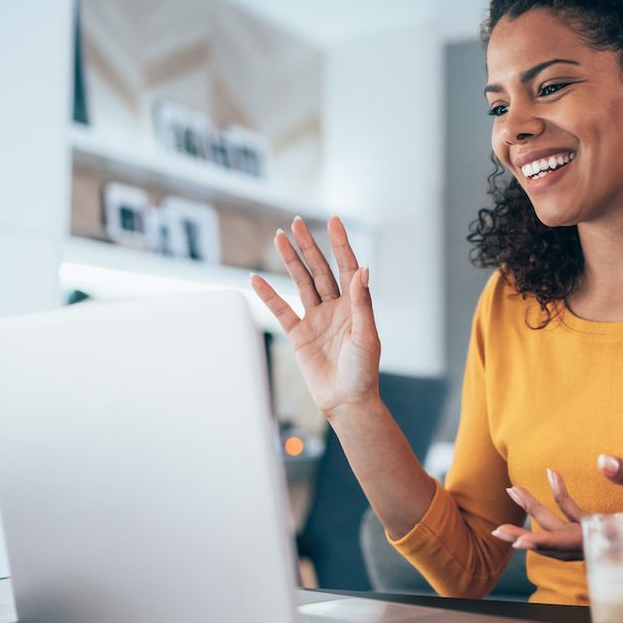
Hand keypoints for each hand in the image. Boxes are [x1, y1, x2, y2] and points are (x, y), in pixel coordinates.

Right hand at [250, 216, 379, 417]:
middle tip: (296, 223)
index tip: (333, 221)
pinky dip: (269, 295)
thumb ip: (362, 303)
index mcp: (355, 306)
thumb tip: (363, 269)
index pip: (346, 267)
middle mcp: (335, 308)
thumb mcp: (366, 336)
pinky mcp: (299, 335)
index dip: (340, 244)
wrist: (346, 401)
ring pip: (301, 283)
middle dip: (309, 246)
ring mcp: (316, 319)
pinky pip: (282, 311)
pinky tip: (256, 279)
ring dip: (290, 261)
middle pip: (320, 269)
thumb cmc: (363, 372)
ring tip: (278, 238)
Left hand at [491, 455, 622, 561]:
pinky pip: (579, 521)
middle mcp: (607, 542)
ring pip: (565, 532)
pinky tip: (555, 477)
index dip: (543, 541)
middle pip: (558, 540)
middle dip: (528, 529)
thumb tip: (602, 459)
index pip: (572, 542)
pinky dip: (563, 502)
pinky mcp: (611, 529)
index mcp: (617, 536)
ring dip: (539, 513)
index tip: (518, 541)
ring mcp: (607, 537)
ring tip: (516, 489)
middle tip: (498, 525)